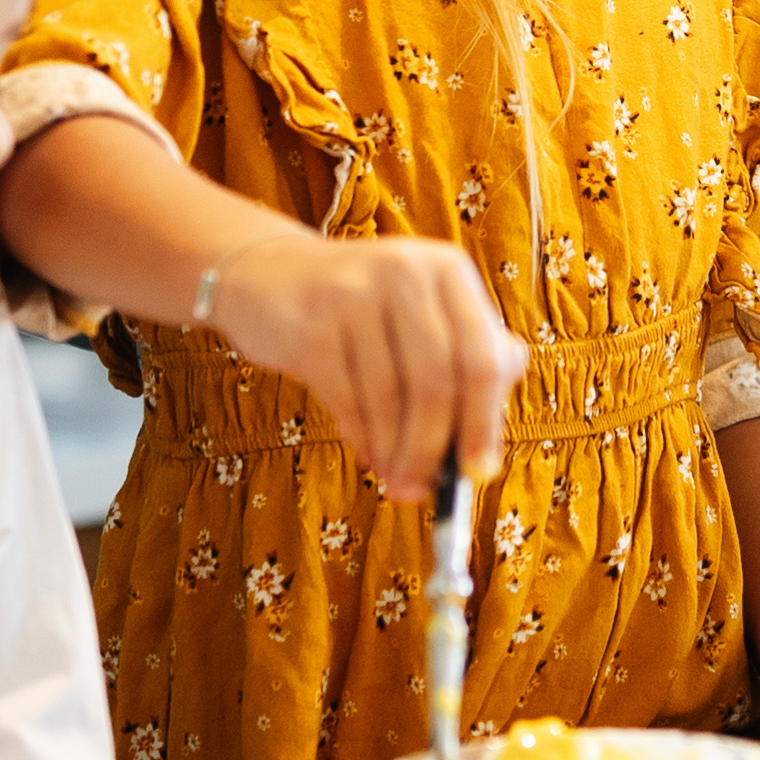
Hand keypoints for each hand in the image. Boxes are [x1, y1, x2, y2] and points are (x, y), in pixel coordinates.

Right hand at [208, 230, 524, 492]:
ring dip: (396, 453)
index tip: (481, 472)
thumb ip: (469, 357)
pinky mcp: (310, 324)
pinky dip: (363, 439)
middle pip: (437, 381)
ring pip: (389, 397)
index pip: (482, 356)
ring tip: (398, 480)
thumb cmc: (365, 307)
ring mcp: (353, 294)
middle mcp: (405, 271)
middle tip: (429, 489)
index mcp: (448, 269)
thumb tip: (488, 438)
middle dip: (435, 448)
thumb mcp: (425, 312)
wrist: (271, 275)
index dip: (484, 421)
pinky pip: (347, 400)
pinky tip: (370, 456)